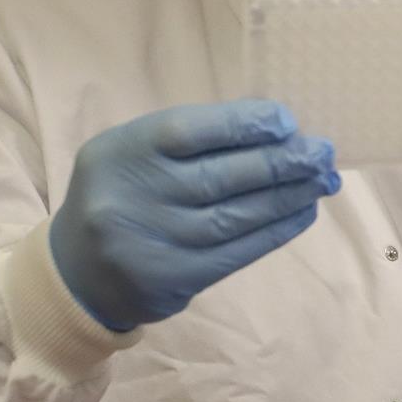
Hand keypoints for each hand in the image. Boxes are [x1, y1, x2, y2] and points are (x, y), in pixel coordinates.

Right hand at [49, 100, 338, 330]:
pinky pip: (238, 252)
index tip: (286, 121)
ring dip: (288, 196)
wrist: (78, 272)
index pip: (189, 131)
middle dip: (281, 162)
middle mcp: (134, 196)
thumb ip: (192, 140)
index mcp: (121, 152)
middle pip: (221, 176)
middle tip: (322, 152)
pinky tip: (302, 213)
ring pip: (236, 216)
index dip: (242, 123)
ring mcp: (155, 242)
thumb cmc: (122, 194)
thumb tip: (273, 131)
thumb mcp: (135, 153)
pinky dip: (276, 231)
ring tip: (322, 181)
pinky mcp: (176, 279)